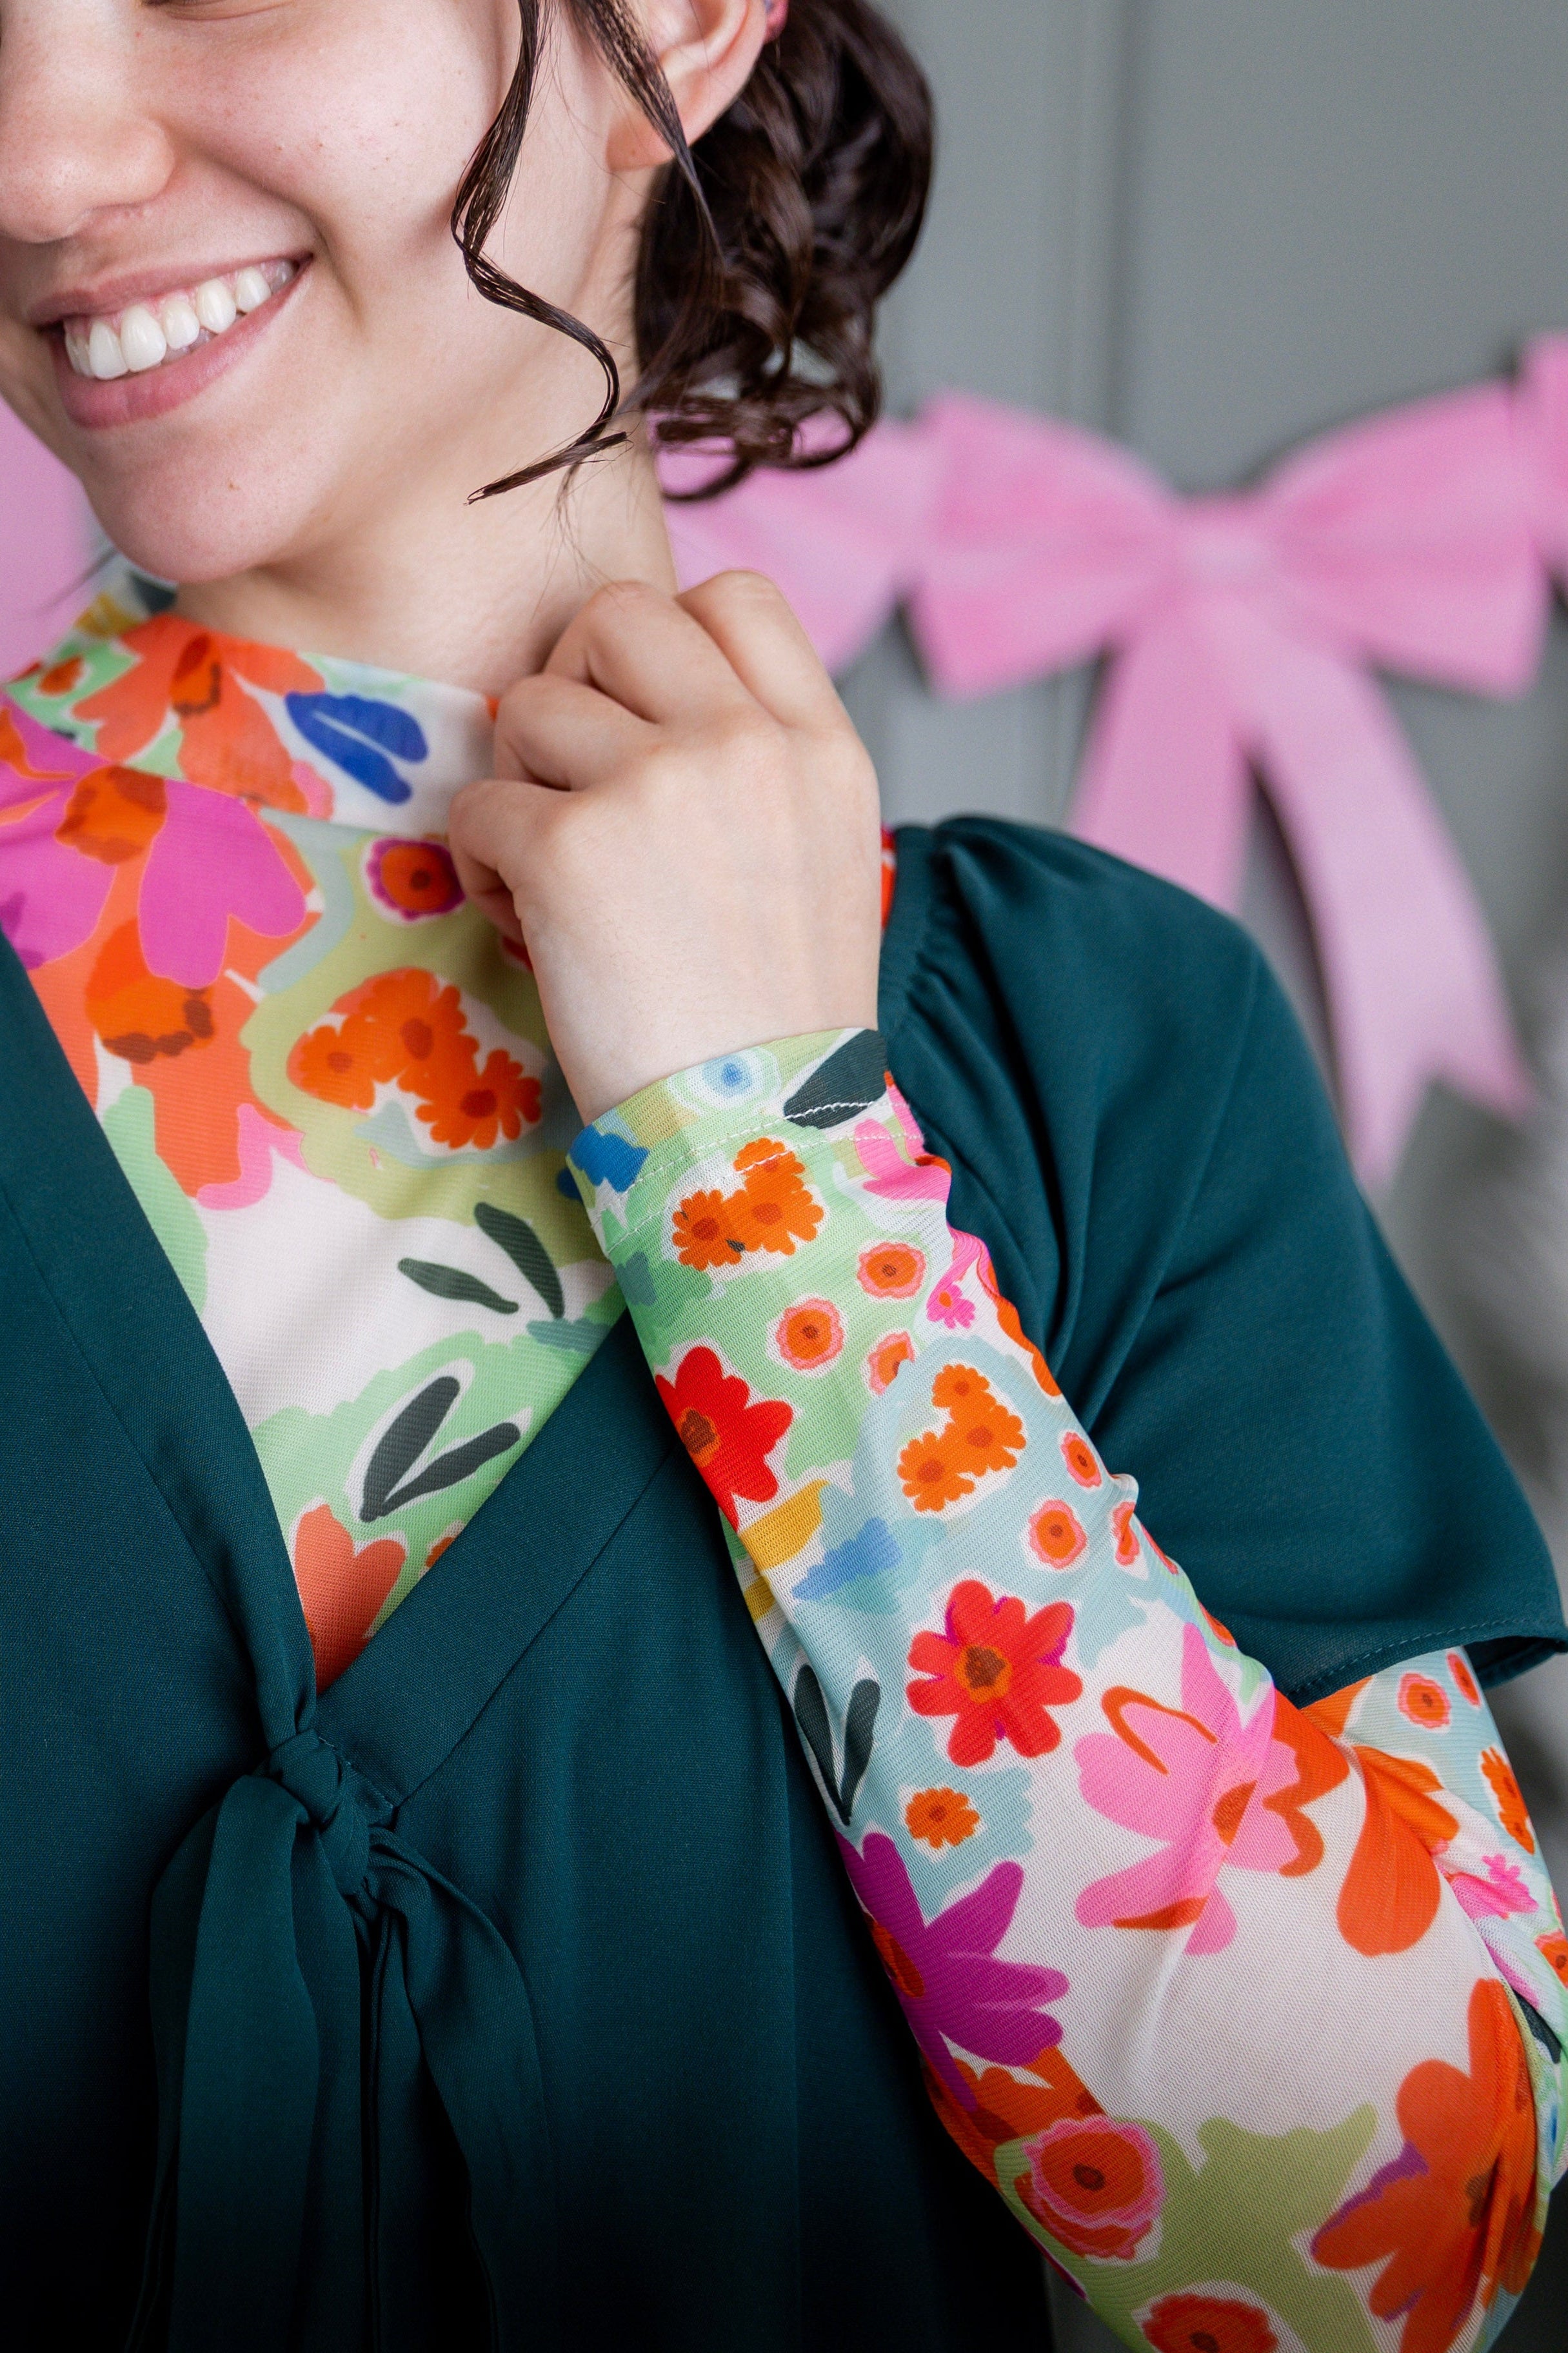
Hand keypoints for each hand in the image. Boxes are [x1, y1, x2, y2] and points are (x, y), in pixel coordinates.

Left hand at [448, 572, 882, 1124]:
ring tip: (556, 879)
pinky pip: (477, 803)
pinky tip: (530, 928)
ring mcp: (658, 785)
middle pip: (615, 615)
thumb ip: (760, 758)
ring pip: (528, 705)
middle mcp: (746, 743)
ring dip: (522, 786)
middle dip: (574, 689)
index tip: (647, 723)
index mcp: (821, 744)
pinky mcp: (571, 848)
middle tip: (578, 785)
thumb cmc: (777, 1016)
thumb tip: (655, 700)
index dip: (667, 640)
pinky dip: (482, 865)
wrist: (763, 1134)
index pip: (734, 595)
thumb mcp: (822, 854)